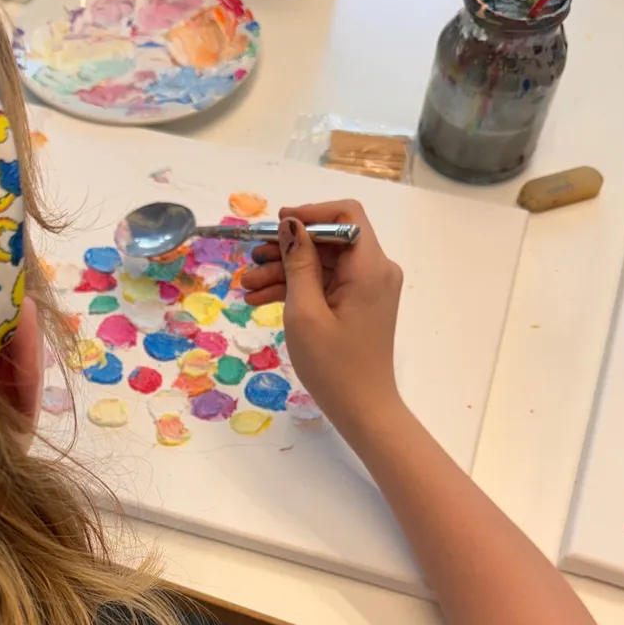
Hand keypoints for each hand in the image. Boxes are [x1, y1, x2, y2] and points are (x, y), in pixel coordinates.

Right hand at [240, 201, 402, 430]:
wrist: (362, 410)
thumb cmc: (333, 366)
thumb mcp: (305, 312)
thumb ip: (298, 263)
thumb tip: (290, 225)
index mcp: (369, 267)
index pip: (346, 214)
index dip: (309, 214)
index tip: (277, 227)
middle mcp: (375, 271)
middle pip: (330, 240)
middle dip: (288, 248)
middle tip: (251, 262)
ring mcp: (368, 289)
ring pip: (323, 265)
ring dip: (286, 272)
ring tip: (248, 288)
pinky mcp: (359, 305)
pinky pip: (327, 285)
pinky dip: (299, 289)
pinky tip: (263, 300)